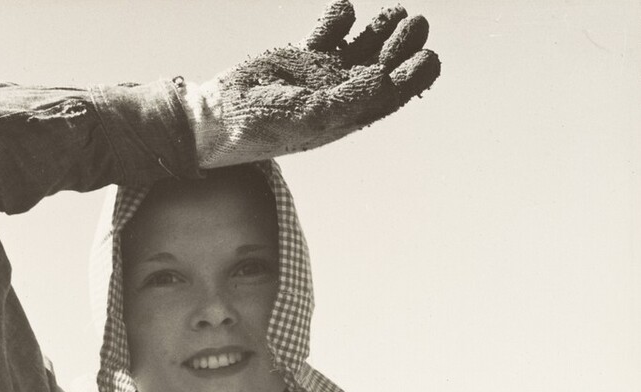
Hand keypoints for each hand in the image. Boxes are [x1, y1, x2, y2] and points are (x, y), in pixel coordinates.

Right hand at [183, 0, 439, 167]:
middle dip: (404, 45)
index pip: (392, 95)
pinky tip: (343, 13)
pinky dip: (338, 20)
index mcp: (348, 115)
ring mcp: (321, 74)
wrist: (220, 115)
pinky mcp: (300, 56)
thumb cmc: (263, 124)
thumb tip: (384, 76)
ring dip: (381, 29)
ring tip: (398, 12)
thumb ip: (348, 98)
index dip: (415, 77)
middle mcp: (339, 94)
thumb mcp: (309, 115)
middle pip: (384, 66)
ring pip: (362, 47)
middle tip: (416, 22)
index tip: (427, 55)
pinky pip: (328, 33)